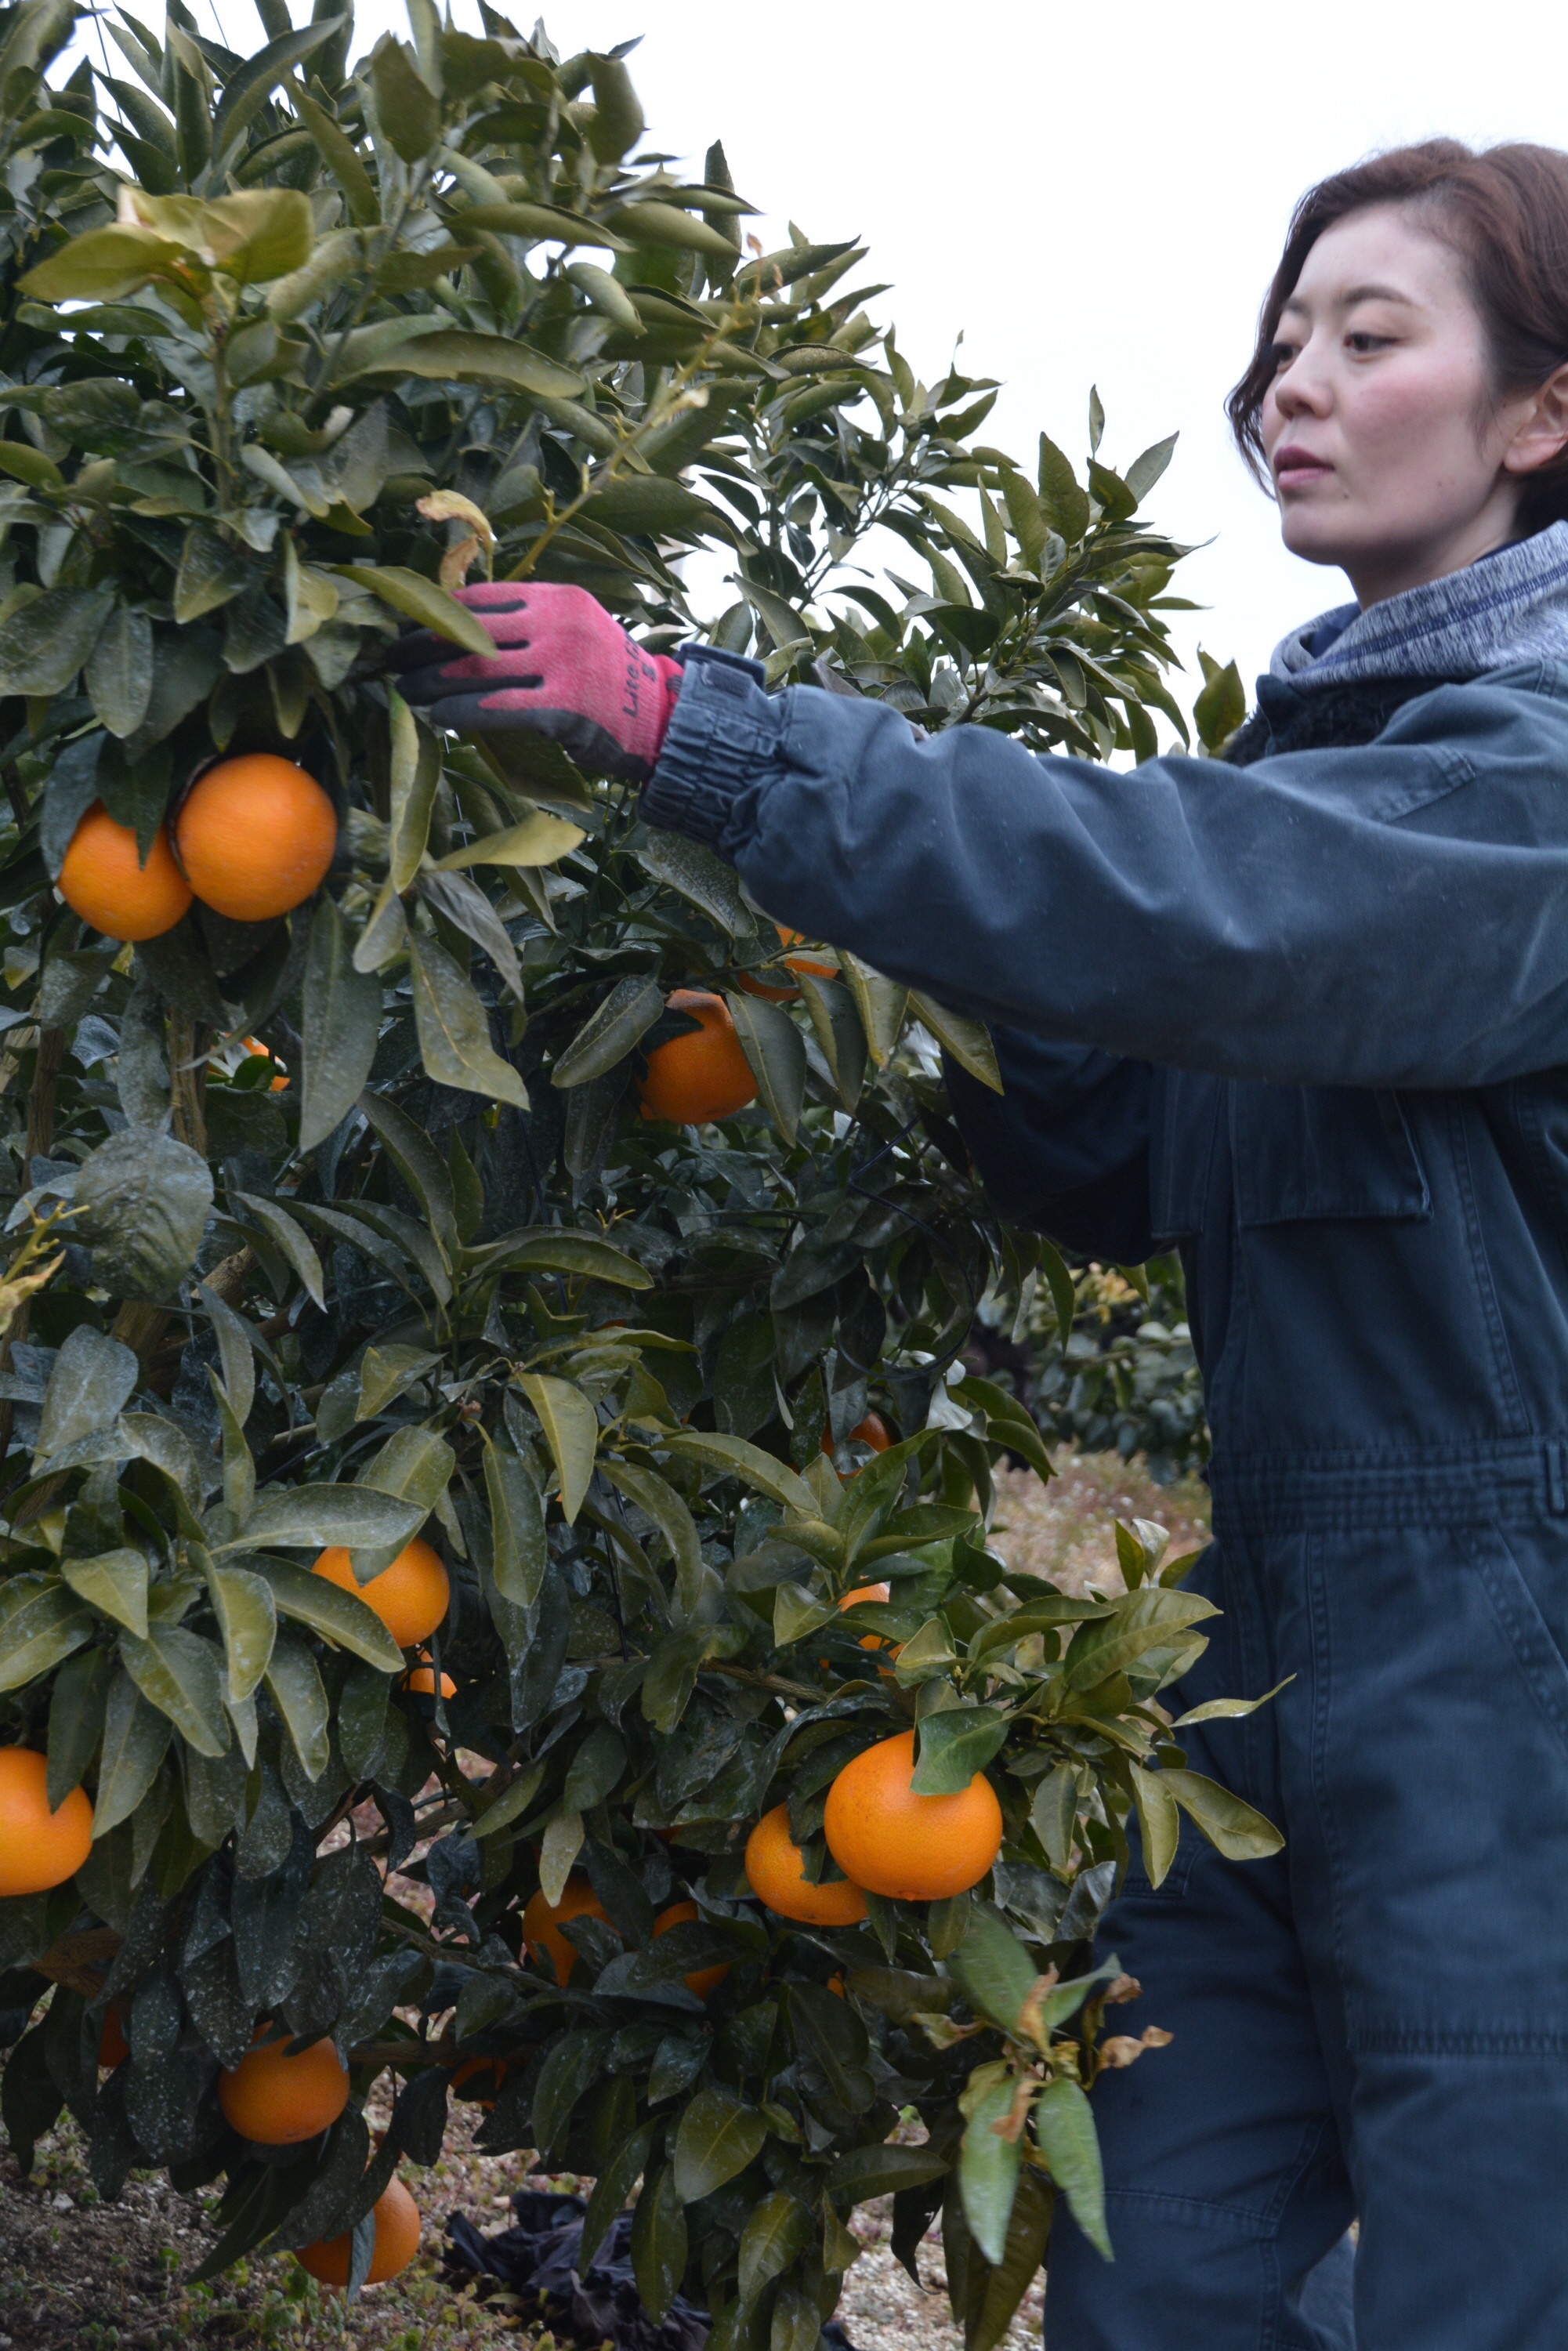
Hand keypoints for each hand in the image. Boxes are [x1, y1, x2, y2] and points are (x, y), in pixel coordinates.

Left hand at [386, 581, 683, 783]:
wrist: (660, 717)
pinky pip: (496, 707)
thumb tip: (459, 625)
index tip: (408, 627)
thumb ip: (530, 621)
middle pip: (471, 632)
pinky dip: (460, 712)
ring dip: (430, 683)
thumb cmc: (608, 677)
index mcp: (558, 597)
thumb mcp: (577, 629)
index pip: (481, 598)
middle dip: (422, 647)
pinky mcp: (562, 707)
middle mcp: (558, 623)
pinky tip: (437, 717)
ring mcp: (562, 664)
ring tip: (404, 692)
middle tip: (391, 661)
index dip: (437, 613)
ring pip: (476, 670)